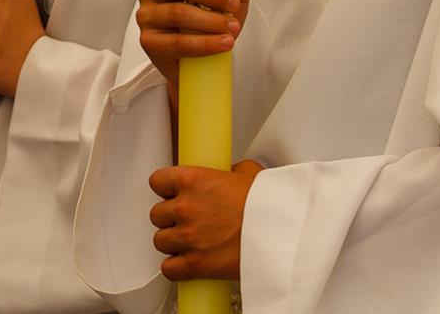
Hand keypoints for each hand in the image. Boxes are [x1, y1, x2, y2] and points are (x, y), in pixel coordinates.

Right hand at [137, 0, 256, 90]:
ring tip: (233, 28)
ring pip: (178, 13)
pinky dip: (205, 44)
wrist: (204, 56)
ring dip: (211, 21)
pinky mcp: (149, 42)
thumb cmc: (213, 14)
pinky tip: (223, 43)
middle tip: (234, 3)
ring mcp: (146, 14)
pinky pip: (177, 42)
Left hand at [148, 160, 263, 280]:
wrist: (282, 234)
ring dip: (172, 242)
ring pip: (160, 241)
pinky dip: (175, 268)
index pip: (157, 181)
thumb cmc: (268, 205)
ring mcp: (188, 236)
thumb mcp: (249, 173)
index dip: (165, 188)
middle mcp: (185, 207)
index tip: (172, 194)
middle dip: (170, 218)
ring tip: (189, 242)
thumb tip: (227, 174)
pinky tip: (185, 263)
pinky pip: (169, 268)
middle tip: (187, 220)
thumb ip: (229, 171)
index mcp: (193, 180)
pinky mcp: (196, 264)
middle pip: (157, 214)